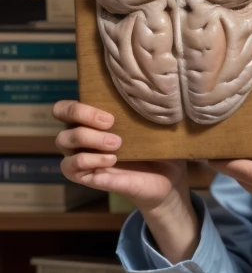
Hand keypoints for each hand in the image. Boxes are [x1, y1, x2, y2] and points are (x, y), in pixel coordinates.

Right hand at [52, 99, 188, 215]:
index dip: (76, 108)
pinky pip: (73, 169)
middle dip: (85, 120)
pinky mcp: (88, 178)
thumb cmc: (157, 145)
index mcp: (91, 121)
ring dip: (89, 140)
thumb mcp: (152, 125)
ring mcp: (81, 158)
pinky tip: (112, 160)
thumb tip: (147, 95)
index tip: (109, 115)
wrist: (167, 178)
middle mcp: (80, 139)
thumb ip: (144, 110)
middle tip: (112, 124)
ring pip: (64, 143)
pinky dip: (91, 162)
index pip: (64, 109)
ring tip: (116, 145)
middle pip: (63, 124)